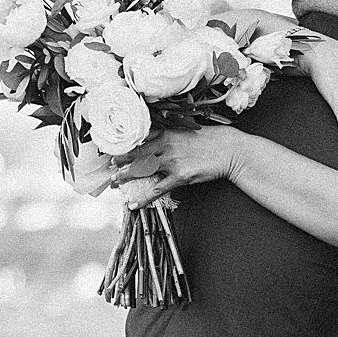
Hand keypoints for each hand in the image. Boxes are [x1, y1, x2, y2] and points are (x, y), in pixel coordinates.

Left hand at [111, 127, 235, 207]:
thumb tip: (153, 141)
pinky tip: (134, 204)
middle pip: (136, 154)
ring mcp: (172, 161)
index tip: (112, 149)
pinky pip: (157, 189)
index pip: (139, 138)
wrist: (228, 150)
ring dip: (126, 176)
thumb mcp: (186, 131)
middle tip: (108, 167)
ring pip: (142, 170)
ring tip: (115, 182)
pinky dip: (144, 198)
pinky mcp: (180, 176)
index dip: (124, 145)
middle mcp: (166, 145)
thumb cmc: (210, 140)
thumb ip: (168, 135)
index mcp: (166, 132)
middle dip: (120, 161)